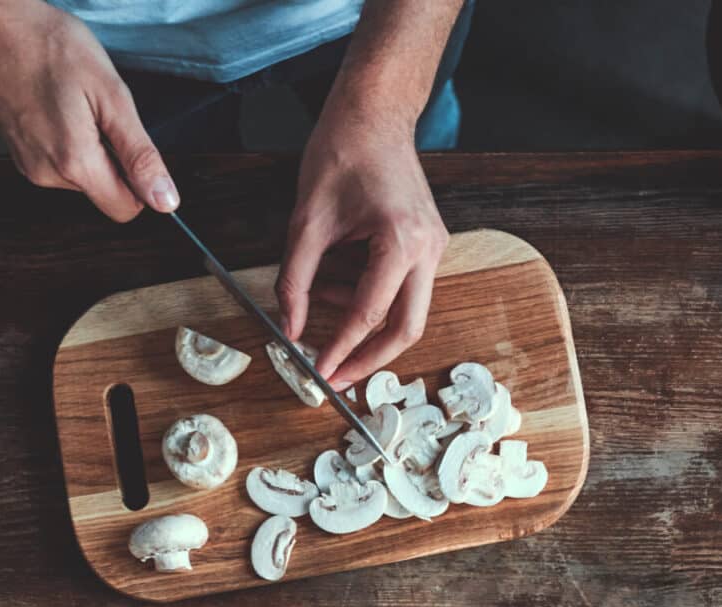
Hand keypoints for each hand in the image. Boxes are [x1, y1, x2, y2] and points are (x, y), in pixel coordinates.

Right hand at [0, 0, 176, 220]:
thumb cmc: (44, 45)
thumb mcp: (111, 95)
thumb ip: (140, 154)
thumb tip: (165, 200)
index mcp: (74, 163)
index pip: (126, 208)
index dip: (141, 182)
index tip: (132, 143)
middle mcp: (47, 174)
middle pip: (104, 192)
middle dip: (114, 158)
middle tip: (97, 110)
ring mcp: (29, 165)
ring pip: (83, 176)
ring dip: (91, 146)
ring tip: (73, 102)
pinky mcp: (19, 154)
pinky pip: (61, 162)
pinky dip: (69, 139)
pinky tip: (57, 105)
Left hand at [274, 98, 447, 388]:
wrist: (374, 115)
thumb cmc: (344, 152)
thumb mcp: (306, 220)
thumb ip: (295, 278)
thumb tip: (288, 326)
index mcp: (401, 241)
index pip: (370, 313)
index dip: (342, 347)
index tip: (321, 372)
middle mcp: (428, 249)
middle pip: (407, 327)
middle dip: (370, 357)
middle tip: (337, 376)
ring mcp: (433, 248)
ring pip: (406, 310)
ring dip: (361, 319)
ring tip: (317, 299)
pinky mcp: (427, 245)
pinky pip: (402, 287)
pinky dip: (368, 295)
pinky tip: (334, 281)